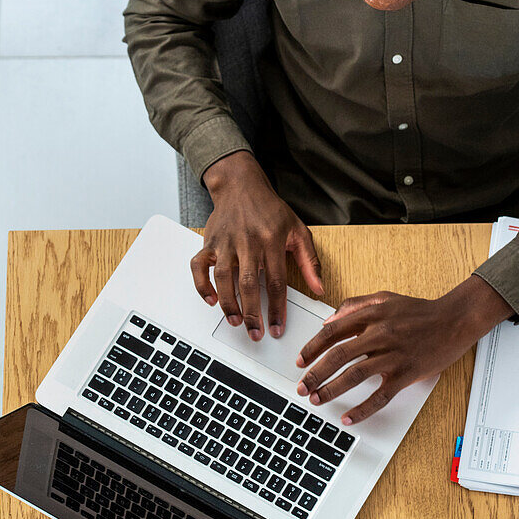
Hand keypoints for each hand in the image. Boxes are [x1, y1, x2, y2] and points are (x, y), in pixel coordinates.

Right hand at [190, 151, 323, 340]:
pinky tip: (210, 300)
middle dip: (252, 312)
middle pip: (249, 283)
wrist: (241, 185)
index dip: (277, 308)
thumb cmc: (270, 209)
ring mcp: (226, 242)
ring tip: (236, 321)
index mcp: (272, 240)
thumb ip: (310, 261)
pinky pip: (199, 265)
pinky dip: (202, 284)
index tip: (278, 327)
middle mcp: (248, 241)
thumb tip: (319, 289)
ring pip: (224, 277)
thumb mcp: (298, 229)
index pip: (276, 280)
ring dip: (228, 303)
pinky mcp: (210, 242)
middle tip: (256, 334)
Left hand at [295, 275, 513, 424]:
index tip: (300, 361)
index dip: (312, 348)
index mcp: (372, 315)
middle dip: (315, 373)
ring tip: (317, 400)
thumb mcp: (385, 298)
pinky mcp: (406, 374)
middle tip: (301, 387)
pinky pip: (380, 396)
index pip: (332, 332)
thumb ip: (354, 305)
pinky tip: (348, 418)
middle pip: (338, 355)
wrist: (454, 320)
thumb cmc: (419, 311)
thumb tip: (328, 321)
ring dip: (331, 390)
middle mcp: (380, 334)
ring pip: (355, 375)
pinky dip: (362, 409)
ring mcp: (393, 355)